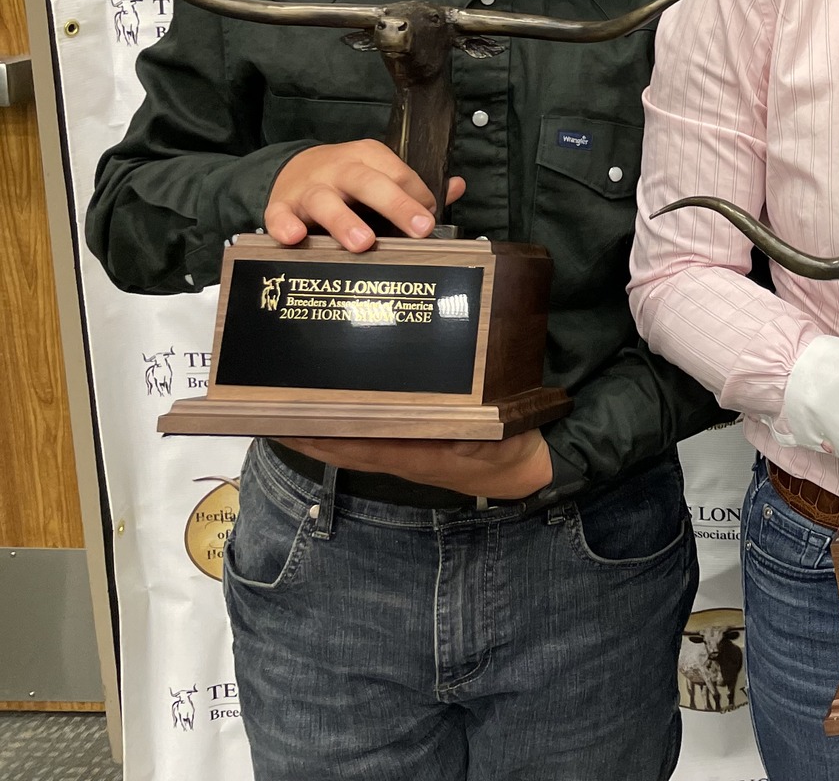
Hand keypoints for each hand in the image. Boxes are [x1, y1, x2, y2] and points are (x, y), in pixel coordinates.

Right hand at [266, 140, 463, 250]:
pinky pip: (279, 215)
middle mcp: (339, 169)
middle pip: (369, 183)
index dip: (418, 199)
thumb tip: (457, 187)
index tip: (429, 222)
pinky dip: (285, 226)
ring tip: (363, 243)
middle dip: (396, 205)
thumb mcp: (379, 174)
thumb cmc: (346, 180)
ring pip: (326, 201)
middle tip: (419, 229)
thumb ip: (415, 186)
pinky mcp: (281, 206)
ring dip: (344, 221)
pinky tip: (295, 238)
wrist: (292, 169)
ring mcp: (309, 188)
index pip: (399, 175)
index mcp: (368, 157)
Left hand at [283, 431, 552, 498]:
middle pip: (339, 446)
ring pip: (349, 445)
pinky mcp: (413, 449)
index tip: (281, 421)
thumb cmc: (510, 450)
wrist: (529, 470)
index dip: (316, 435)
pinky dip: (342, 432)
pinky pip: (367, 442)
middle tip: (262, 413)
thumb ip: (471, 436)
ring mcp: (404, 454)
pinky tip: (332, 420)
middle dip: (302, 432)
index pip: (352, 444)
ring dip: (316, 433)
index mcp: (413, 453)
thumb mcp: (495, 438)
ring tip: (283, 415)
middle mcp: (400, 455)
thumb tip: (441, 429)